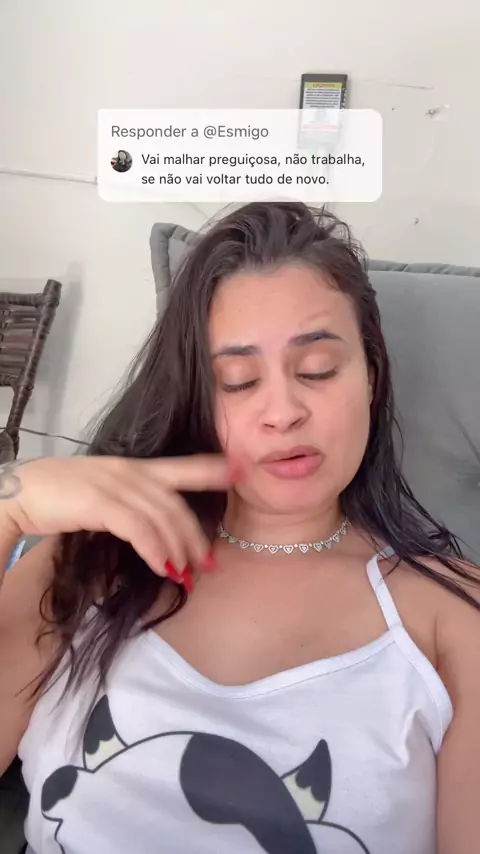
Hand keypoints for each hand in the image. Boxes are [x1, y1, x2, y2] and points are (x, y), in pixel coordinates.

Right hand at [0, 456, 236, 587]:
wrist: (21, 493)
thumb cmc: (61, 497)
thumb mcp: (103, 494)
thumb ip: (130, 506)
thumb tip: (153, 534)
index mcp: (134, 468)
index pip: (182, 466)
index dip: (212, 468)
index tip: (239, 470)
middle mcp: (130, 472)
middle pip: (176, 503)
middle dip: (195, 535)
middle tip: (209, 563)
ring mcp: (116, 484)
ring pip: (162, 517)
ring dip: (178, 549)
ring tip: (188, 575)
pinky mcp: (100, 501)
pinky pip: (138, 528)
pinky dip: (155, 549)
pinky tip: (163, 567)